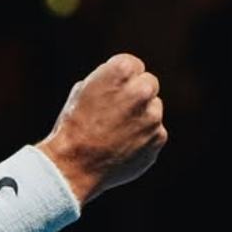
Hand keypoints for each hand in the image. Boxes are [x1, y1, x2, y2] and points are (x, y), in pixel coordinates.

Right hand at [37, 53, 167, 205]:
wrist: (72, 166)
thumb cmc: (72, 126)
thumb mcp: (82, 92)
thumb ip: (109, 82)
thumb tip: (124, 84)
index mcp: (121, 71)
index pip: (133, 65)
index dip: (120, 79)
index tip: (110, 91)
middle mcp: (142, 90)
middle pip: (148, 84)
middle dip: (135, 94)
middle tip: (116, 111)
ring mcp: (153, 116)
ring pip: (152, 111)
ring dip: (139, 118)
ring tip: (114, 134)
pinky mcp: (158, 138)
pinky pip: (154, 134)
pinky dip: (142, 139)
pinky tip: (120, 147)